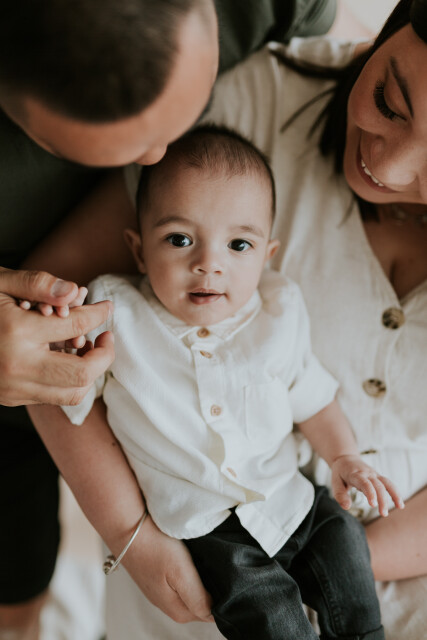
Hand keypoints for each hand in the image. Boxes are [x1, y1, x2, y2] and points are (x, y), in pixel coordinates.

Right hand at [0, 267, 113, 405]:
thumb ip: (36, 283)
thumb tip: (74, 291)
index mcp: (16, 333)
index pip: (78, 325)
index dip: (98, 314)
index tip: (106, 307)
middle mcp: (16, 367)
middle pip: (83, 374)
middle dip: (104, 355)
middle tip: (105, 336)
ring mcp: (12, 388)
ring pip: (72, 394)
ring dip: (89, 372)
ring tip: (87, 347)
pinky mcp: (10, 398)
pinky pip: (53, 396)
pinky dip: (68, 379)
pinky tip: (63, 357)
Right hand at [122, 515, 213, 623]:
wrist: (127, 527)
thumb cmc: (155, 547)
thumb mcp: (181, 573)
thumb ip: (197, 598)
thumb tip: (213, 615)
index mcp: (176, 609)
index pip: (207, 614)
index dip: (219, 599)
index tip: (226, 581)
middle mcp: (167, 603)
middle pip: (198, 604)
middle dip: (211, 592)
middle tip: (220, 570)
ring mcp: (159, 589)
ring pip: (189, 591)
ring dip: (200, 581)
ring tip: (208, 563)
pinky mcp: (155, 575)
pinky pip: (178, 580)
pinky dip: (188, 572)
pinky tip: (191, 559)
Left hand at [331, 454, 404, 516]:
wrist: (346, 458)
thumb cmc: (340, 473)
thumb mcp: (335, 482)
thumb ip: (340, 495)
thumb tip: (347, 507)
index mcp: (355, 474)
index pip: (364, 483)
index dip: (370, 493)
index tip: (373, 504)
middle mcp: (367, 473)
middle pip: (377, 485)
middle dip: (382, 499)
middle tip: (383, 513)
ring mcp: (374, 474)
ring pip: (386, 482)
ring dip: (394, 494)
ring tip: (400, 507)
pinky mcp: (378, 477)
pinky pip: (388, 483)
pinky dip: (395, 492)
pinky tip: (400, 504)